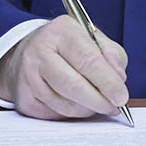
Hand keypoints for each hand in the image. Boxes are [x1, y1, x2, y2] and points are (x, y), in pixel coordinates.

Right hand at [0, 16, 128, 118]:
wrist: (33, 52)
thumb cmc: (70, 47)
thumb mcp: (94, 40)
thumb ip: (113, 55)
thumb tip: (119, 78)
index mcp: (61, 31)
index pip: (87, 59)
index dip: (107, 82)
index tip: (121, 96)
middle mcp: (39, 51)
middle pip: (73, 85)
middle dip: (100, 101)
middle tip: (115, 107)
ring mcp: (28, 75)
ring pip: (66, 104)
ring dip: (88, 109)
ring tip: (98, 103)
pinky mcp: (24, 97)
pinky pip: (56, 114)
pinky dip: (73, 114)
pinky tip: (79, 104)